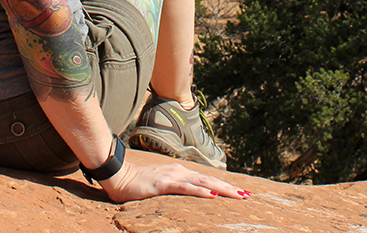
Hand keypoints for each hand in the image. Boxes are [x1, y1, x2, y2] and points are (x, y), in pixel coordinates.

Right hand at [100, 161, 248, 202]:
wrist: (119, 175)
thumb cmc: (137, 182)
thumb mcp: (160, 185)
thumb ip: (174, 188)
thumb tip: (188, 194)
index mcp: (180, 172)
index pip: (206, 180)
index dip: (224, 185)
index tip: (240, 192)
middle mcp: (180, 171)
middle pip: (210, 180)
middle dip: (230, 188)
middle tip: (247, 195)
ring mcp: (173, 176)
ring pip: (203, 182)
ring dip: (222, 189)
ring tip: (238, 195)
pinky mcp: (164, 183)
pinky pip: (186, 187)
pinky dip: (201, 191)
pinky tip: (212, 194)